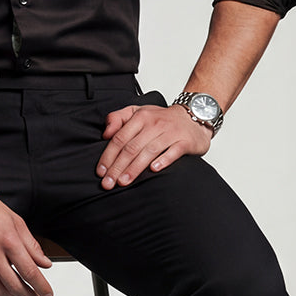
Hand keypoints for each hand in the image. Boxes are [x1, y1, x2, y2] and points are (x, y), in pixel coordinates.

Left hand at [96, 103, 210, 189]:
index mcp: (140, 117)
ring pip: (149, 151)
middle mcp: (154, 124)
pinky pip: (173, 151)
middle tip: (108, 183)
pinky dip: (163, 160)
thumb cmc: (161, 119)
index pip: (120, 138)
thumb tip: (105, 134)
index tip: (101, 172)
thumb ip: (118, 118)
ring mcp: (171, 132)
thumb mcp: (138, 112)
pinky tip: (154, 170)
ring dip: (135, 168)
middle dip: (117, 167)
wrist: (194, 115)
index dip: (108, 156)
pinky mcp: (185, 141)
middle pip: (132, 147)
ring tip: (123, 181)